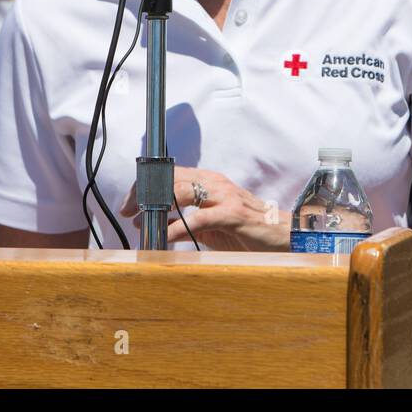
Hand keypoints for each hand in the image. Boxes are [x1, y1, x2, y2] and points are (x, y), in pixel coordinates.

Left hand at [119, 167, 289, 251]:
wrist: (283, 237)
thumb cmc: (247, 232)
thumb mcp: (211, 225)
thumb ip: (186, 221)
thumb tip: (156, 226)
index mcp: (209, 181)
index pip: (169, 173)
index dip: (144, 185)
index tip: (128, 203)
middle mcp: (215, 183)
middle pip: (169, 178)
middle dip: (143, 193)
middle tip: (128, 212)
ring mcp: (225, 196)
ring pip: (181, 192)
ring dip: (156, 208)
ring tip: (142, 224)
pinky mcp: (232, 215)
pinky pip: (197, 219)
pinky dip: (175, 228)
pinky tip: (163, 238)